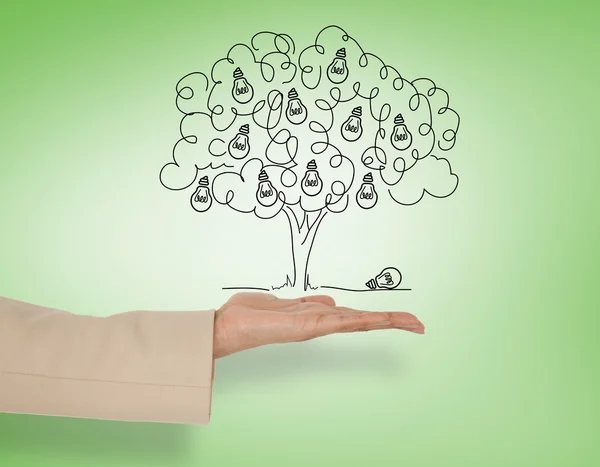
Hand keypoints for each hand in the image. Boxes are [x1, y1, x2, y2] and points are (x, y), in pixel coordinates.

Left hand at [213, 292, 424, 358]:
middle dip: (391, 321)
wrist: (228, 326)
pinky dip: (360, 320)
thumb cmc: (252, 316)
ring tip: (411, 321)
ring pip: (356, 321)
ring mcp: (314, 326)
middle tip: (418, 323)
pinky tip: (377, 319)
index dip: (378, 316)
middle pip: (361, 320)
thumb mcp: (286, 304)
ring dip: (384, 321)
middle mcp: (319, 323)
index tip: (401, 318)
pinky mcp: (305, 326)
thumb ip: (310, 303)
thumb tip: (332, 303)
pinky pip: (337, 322)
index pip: (354, 316)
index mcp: (316, 317)